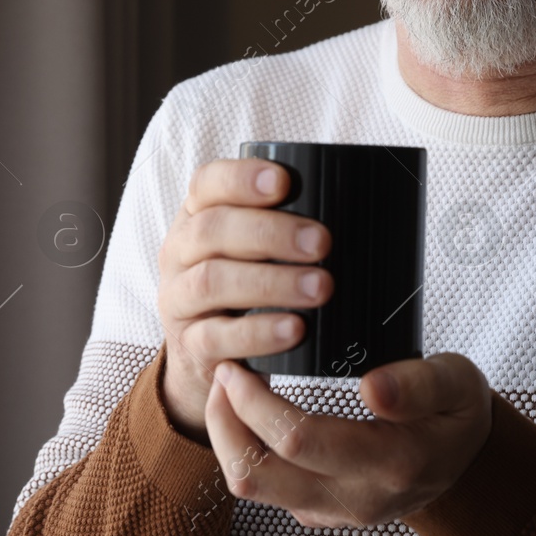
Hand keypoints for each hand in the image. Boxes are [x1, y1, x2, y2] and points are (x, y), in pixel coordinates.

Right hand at [157, 157, 332, 442]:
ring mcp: (179, 300)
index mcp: (196, 217)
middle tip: (322, 243)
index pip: (206, 183)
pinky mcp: (190, 346)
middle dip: (270, 233)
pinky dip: (259, 333)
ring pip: (212, 282)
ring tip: (320, 288)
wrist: (205, 357)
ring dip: (271, 283)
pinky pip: (217, 337)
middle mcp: (180, 253)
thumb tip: (356, 209)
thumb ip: (281, 227)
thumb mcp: (249, 251)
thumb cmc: (244, 289)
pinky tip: (295, 329)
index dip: (241, 178)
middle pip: (212, 230)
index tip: (284, 181)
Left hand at [203, 353, 492, 527]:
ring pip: (255, 489)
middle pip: (259, 476)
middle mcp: (357, 497)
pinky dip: (247, 450)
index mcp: (391, 463)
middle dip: (226, 421)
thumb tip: (374, 387)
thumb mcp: (458, 383)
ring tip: (229, 392)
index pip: (298, 441)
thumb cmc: (457, 413)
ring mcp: (336, 510)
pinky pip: (268, 490)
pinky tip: (251, 414)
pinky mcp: (321, 511)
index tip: (241, 364)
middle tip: (226, 372)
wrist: (467, 461)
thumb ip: (420, 385)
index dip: (256, 402)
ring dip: (228, 439)